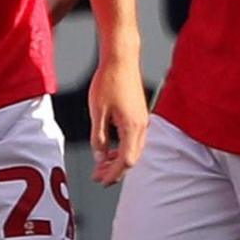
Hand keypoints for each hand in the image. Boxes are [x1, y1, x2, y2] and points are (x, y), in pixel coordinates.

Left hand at [87, 53, 148, 185]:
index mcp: (133, 127)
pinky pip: (134, 140)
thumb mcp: (97, 112)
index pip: (126, 161)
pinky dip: (122, 149)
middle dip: (115, 171)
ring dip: (118, 160)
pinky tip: (110, 150)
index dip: (113, 174)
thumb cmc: (109, 80)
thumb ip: (99, 138)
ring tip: (101, 166)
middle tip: (98, 177)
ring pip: (134, 150)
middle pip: (132, 158)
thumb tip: (100, 157)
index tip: (100, 180)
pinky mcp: (139, 115)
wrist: (121, 59)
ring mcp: (142, 120)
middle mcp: (142, 126)